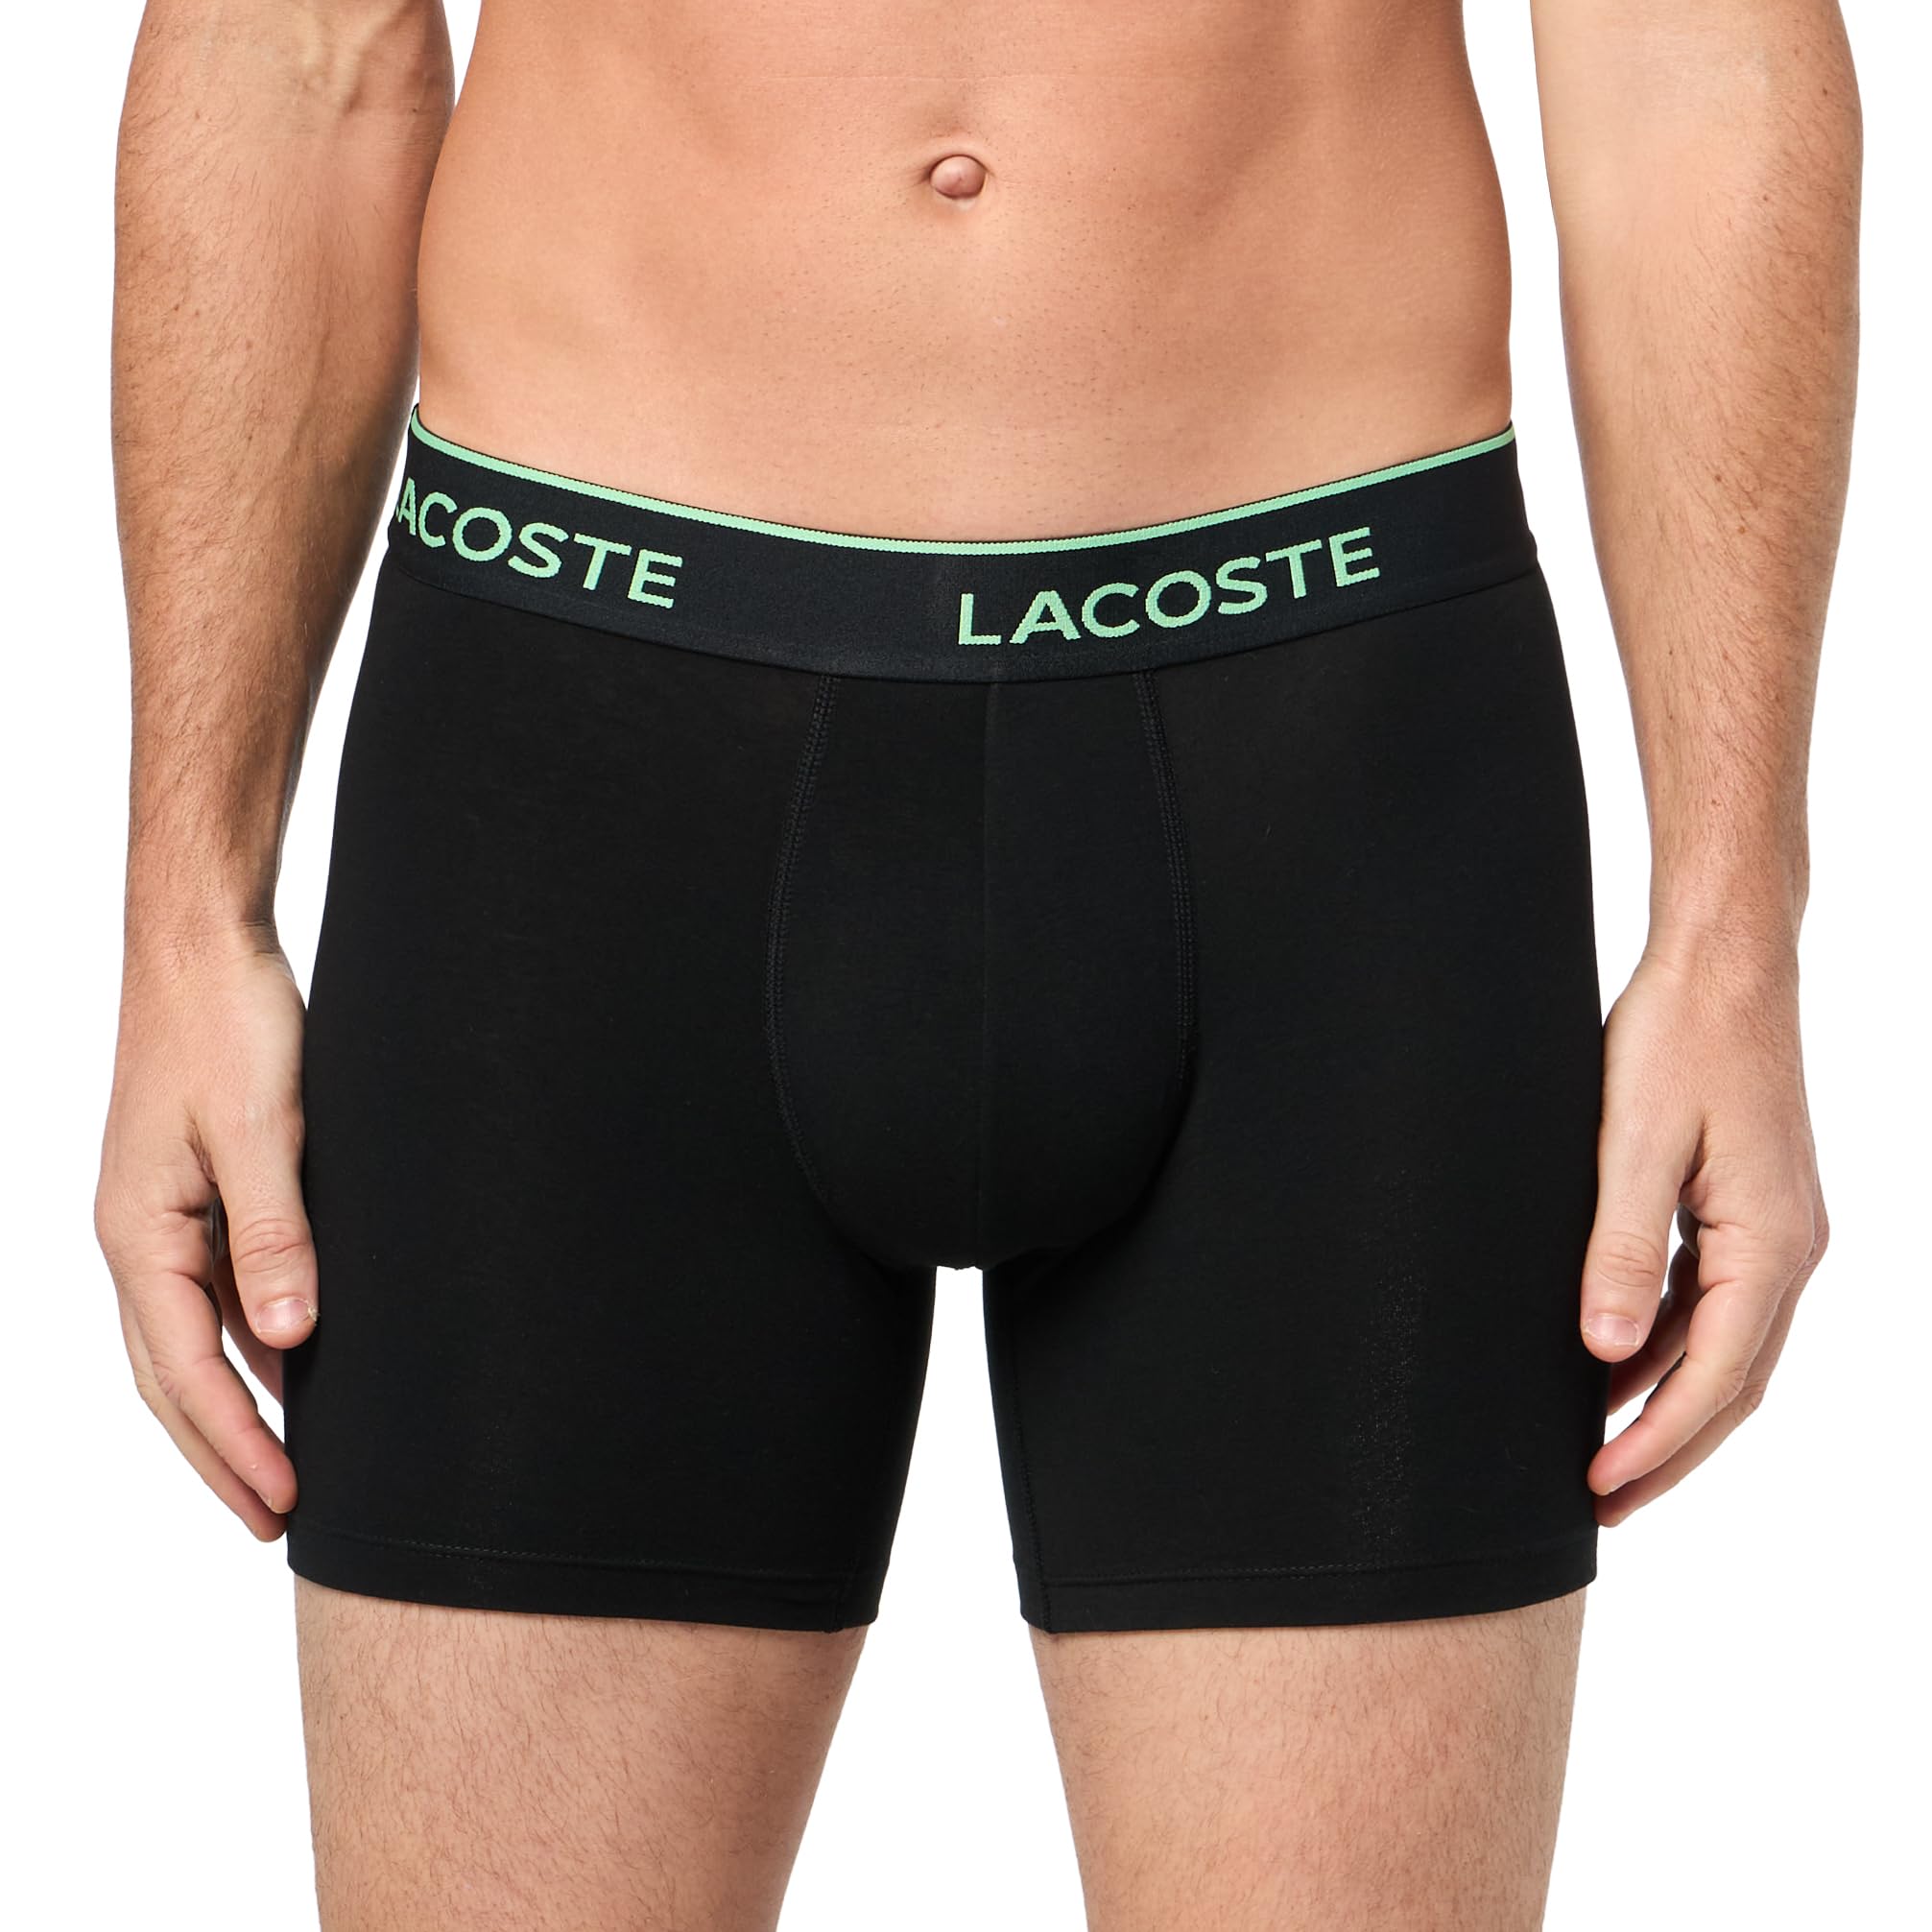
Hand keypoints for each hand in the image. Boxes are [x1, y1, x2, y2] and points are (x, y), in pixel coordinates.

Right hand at [93, 922, 316, 1537]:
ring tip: (281, 1466)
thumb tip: (291, 1342)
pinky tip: (291, 1366)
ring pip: (191, 1339)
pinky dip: (248, 1343)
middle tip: (274, 1520)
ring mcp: (162, 1217)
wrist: (202, 943)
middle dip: (222, 1452)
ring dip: (234, 1406)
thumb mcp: (262, 1131)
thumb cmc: (225, 1022)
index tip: (283, 1500)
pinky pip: (215, 1292)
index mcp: (139, 1233)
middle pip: (174, 1375)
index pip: (186, 1370)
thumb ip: (275, 1237)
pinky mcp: (194, 1192)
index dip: (236, 1443)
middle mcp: (140, 1237)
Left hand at [1578, 932, 1827, 1524]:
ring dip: (1669, 1404)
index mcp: (1770, 1244)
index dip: (1656, 1440)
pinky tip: (1619, 1365)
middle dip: (1669, 1450)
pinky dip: (1671, 1346)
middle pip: (1733, 1383)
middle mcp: (1790, 1250)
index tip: (1600, 1485)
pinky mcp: (1752, 1211)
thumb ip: (1622, 1249)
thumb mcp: (1634, 1144)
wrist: (1724, 964)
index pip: (1715, 1376)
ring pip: (1726, 1349)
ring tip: (1603, 1453)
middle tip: (1602, 1503)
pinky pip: (1715, 1304)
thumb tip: (1607, 1352)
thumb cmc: (1679, 1038)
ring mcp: (1776, 1232)